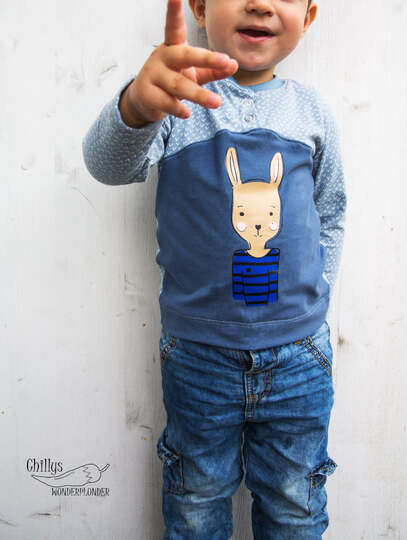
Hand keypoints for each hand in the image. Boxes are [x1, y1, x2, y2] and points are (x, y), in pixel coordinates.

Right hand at [121, 0, 237, 127]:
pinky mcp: (147, 94)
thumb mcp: (194, 73)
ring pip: (178, 85)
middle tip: (225, 61)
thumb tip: (234, 64)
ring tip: (217, 103)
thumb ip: (214, 70)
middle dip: (206, 59)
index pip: (174, 27)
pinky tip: (187, 114)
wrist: (145, 100)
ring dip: (199, 95)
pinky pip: (166, 102)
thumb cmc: (173, 79)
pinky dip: (178, 109)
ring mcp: (152, 75)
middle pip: (185, 56)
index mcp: (173, 46)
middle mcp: (162, 57)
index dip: (173, 12)